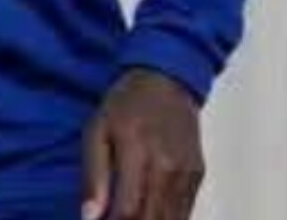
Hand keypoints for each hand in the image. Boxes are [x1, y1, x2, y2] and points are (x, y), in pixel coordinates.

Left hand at [81, 68, 204, 219]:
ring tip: (130, 215)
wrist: (167, 81)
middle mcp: (168, 166)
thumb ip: (94, 176)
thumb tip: (89, 217)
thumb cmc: (126, 104)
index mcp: (138, 152)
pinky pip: (184, 211)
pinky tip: (149, 212)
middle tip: (114, 218)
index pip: (128, 210)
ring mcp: (187, 172)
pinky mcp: (198, 175)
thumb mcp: (96, 131)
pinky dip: (166, 219)